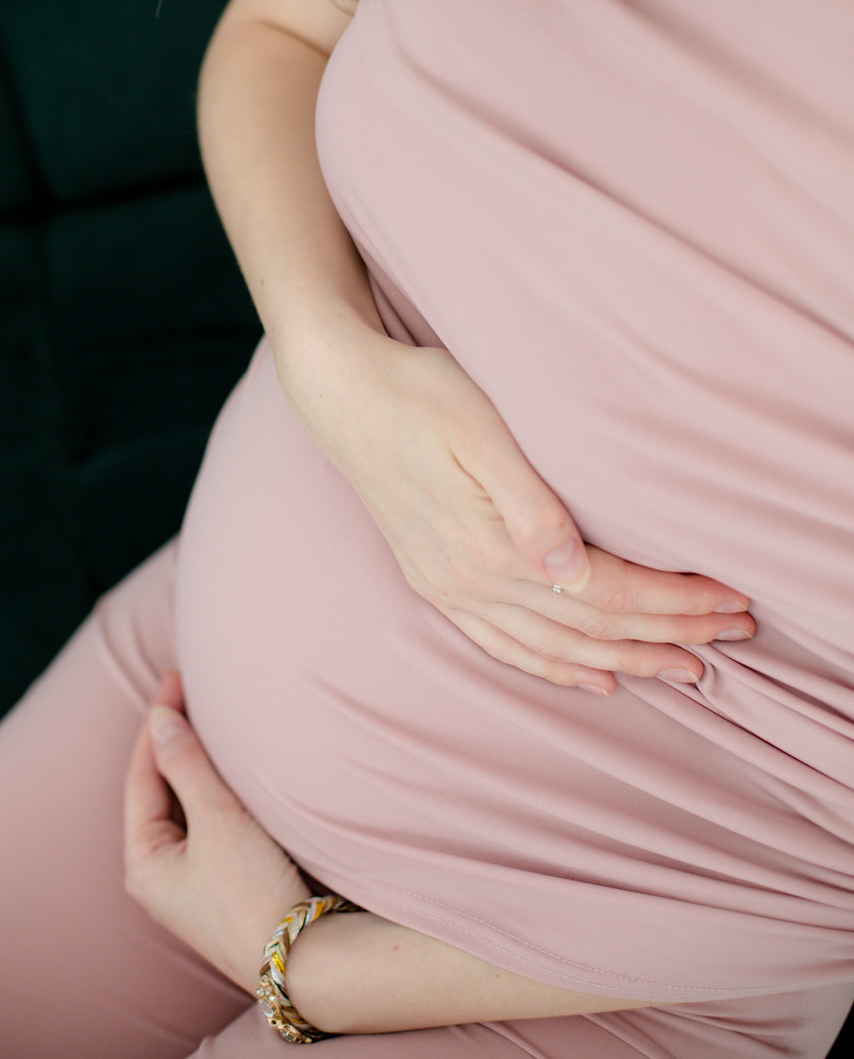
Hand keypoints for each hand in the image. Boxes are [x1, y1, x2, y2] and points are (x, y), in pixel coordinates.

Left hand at [123, 671, 308, 990]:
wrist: (302, 960)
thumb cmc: (252, 892)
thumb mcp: (217, 820)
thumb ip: (187, 765)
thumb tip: (161, 720)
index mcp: (144, 861)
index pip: (142, 774)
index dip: (159, 723)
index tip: (176, 678)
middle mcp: (161, 873)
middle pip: (160, 788)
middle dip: (174, 739)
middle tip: (191, 690)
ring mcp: (192, 881)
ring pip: (186, 804)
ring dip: (196, 763)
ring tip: (210, 719)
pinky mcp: (224, 884)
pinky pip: (210, 821)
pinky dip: (215, 788)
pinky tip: (232, 769)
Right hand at [276, 317, 753, 694]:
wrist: (339, 392)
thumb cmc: (417, 394)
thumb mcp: (478, 430)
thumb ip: (530, 506)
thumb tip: (575, 573)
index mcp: (493, 547)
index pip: (608, 594)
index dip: (675, 604)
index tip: (732, 603)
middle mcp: (471, 582)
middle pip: (590, 629)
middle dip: (667, 637)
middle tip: (732, 641)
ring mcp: (448, 588)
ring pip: (554, 648)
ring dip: (622, 661)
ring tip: (681, 670)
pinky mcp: (433, 580)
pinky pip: (503, 646)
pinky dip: (553, 669)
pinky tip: (587, 678)